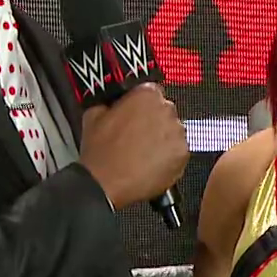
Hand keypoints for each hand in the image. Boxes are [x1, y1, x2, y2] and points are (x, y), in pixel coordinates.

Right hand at [79, 83, 188, 208]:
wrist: (105, 184)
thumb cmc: (100, 152)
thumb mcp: (93, 115)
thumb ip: (109, 101)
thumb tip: (112, 101)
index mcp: (146, 95)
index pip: (151, 92)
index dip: (142, 105)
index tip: (137, 114)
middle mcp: (166, 110)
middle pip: (164, 111)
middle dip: (153, 121)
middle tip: (136, 136)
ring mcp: (177, 133)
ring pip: (172, 132)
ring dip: (162, 139)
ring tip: (142, 153)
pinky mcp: (182, 155)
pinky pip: (178, 152)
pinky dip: (168, 157)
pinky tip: (150, 163)